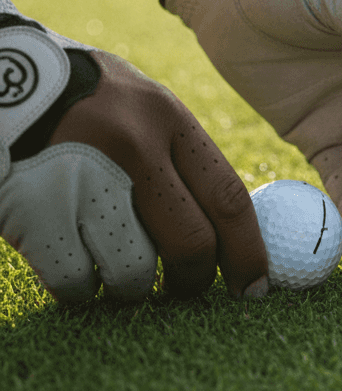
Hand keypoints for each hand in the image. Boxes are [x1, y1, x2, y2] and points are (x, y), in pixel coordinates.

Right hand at [0, 22, 267, 303]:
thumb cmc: (73, 98)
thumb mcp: (135, 102)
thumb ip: (177, 153)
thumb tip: (230, 224)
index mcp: (166, 116)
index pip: (229, 197)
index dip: (248, 254)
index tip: (256, 289)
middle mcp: (133, 146)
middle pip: (191, 244)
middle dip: (192, 283)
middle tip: (183, 293)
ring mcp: (82, 181)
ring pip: (135, 273)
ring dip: (130, 287)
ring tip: (112, 268)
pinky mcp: (35, 212)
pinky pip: (76, 282)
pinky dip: (80, 291)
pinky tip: (73, 269)